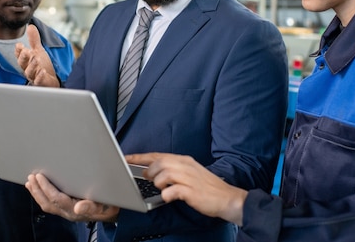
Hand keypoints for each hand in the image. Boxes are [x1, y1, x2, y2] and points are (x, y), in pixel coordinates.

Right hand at [15, 25, 59, 86]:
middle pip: (22, 64)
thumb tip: (31, 26)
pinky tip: (42, 71)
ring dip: (32, 65)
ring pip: (29, 72)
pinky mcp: (41, 83)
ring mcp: (34, 77)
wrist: (50, 80)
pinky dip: (39, 77)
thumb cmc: (41, 65)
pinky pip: (38, 81)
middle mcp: (27, 69)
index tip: (19, 45)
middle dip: (24, 57)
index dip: (18, 51)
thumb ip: (34, 40)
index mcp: (26, 61)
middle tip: (27, 51)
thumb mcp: (38, 51)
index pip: (19, 55)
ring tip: (36, 58)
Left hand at [26, 173, 118, 222]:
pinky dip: (41, 195)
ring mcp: (66, 212)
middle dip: (38, 190)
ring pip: (46, 205)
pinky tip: (37, 188)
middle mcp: (69, 213)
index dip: (46, 188)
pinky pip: (49, 204)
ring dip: (36, 193)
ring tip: (30, 182)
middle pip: (48, 203)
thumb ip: (92, 206)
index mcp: (77, 210)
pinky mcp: (65, 210)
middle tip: (31, 176)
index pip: (57, 199)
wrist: (112, 213)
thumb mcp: (105, 205)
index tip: (39, 176)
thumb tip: (78, 207)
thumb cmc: (109, 205)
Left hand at [126, 153, 246, 225]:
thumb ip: (172, 170)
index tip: (126, 158)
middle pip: (159, 162)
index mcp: (184, 160)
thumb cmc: (207, 188)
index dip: (140, 157)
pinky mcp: (192, 191)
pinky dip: (167, 194)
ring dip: (158, 183)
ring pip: (163, 174)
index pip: (157, 155)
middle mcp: (186, 166)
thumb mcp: (190, 173)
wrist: (228, 198)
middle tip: (149, 180)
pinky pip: (172, 191)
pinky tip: (169, 197)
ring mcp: (189, 178)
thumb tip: (151, 172)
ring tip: (163, 188)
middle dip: (149, 172)